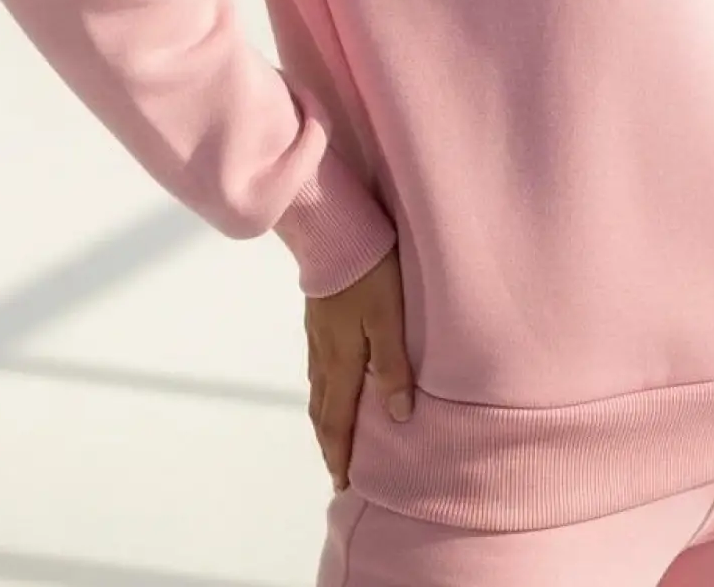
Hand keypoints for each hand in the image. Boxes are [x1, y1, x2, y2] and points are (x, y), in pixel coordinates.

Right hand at [305, 245, 414, 490]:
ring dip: (324, 419)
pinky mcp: (316, 317)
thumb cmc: (367, 272)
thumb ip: (392, 366)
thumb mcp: (388, 317)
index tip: (342, 483)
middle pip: (322, 410)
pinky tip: (328, 384)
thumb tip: (398, 417)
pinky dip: (321, 391)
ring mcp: (316, 335)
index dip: (340, 453)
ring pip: (316, 389)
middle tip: (335, 471)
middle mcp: (323, 354)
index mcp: (341, 361)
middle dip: (329, 443)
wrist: (333, 231)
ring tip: (332, 436)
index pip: (338, 419)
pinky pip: (315, 368)